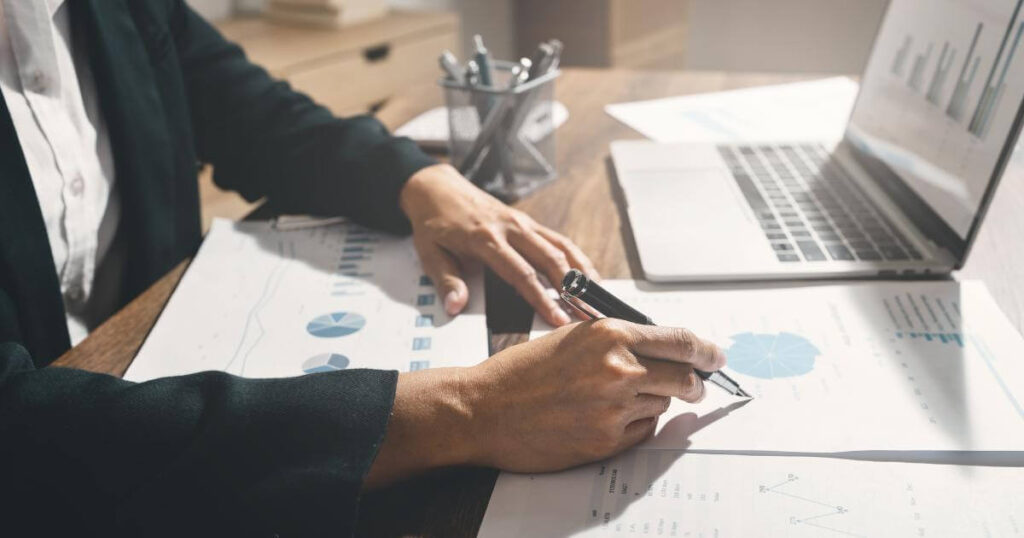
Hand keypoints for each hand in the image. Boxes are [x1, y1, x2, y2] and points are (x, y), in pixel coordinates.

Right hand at [364, 319, 725, 486]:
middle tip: (695, 385)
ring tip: (612, 399)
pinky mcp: (607, 440)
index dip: (706, 351)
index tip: (715, 357)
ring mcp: (614, 407)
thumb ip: (616, 340)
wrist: (484, 409)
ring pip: (662, 404)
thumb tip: (659, 348)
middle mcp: (619, 368)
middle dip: (694, 383)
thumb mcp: (571, 337)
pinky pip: (642, 430)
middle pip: (685, 378)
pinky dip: (634, 424)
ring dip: (651, 401)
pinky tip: (604, 418)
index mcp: (610, 335)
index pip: (681, 341)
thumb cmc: (520, 372)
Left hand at [399, 164, 598, 325]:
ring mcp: (522, 222)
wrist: (437, 188)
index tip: (557, 319)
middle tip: (588, 315)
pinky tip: (589, 275)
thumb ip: (446, 280)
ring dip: (581, 273)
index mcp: (486, 239)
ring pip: (560, 247)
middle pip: (550, 260)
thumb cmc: (434, 223)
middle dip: (572, 290)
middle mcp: (510, 228)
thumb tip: (456, 307)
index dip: (542, 298)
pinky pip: (557, 239)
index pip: (521, 273)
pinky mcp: (528, 221)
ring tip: (598, 298)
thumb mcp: (429, 253)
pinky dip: (576, 257)